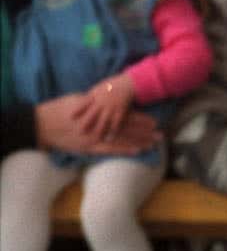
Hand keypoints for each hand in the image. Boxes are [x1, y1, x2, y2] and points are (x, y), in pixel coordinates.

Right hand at [34, 89, 158, 155]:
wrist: (42, 124)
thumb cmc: (59, 109)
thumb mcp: (79, 100)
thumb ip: (95, 102)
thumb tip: (107, 100)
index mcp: (99, 112)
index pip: (124, 115)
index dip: (140, 119)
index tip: (154, 121)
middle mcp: (101, 124)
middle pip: (128, 128)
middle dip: (145, 131)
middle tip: (160, 134)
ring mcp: (96, 137)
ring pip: (122, 139)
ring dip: (139, 141)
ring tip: (154, 143)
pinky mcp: (89, 147)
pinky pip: (110, 150)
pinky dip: (125, 150)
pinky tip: (137, 151)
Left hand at [68, 74, 137, 142]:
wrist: (128, 84)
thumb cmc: (112, 85)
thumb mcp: (99, 88)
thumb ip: (91, 96)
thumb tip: (82, 101)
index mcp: (95, 96)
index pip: (84, 104)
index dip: (77, 111)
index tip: (71, 117)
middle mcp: (102, 103)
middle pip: (92, 114)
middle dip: (86, 123)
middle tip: (79, 132)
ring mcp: (111, 108)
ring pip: (103, 121)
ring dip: (98, 130)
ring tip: (94, 139)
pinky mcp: (120, 112)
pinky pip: (115, 123)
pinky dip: (112, 131)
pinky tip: (109, 138)